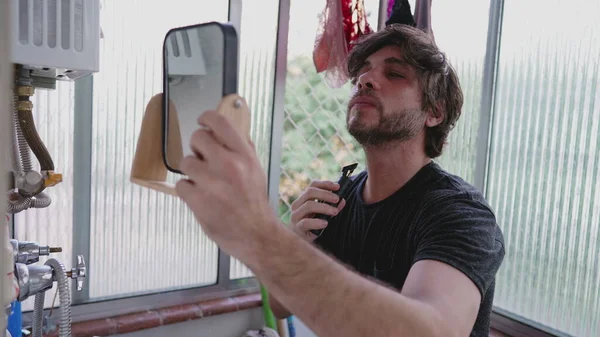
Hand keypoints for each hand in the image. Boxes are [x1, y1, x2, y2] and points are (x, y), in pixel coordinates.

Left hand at [175, 110, 276, 258]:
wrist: (256, 234)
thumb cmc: (254, 202)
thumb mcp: (257, 170)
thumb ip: (244, 149)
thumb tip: (232, 129)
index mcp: (244, 155)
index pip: (220, 122)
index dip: (207, 117)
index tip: (202, 121)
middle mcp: (229, 165)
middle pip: (197, 138)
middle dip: (197, 148)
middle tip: (204, 159)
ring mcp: (212, 183)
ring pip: (186, 162)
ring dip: (193, 172)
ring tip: (205, 183)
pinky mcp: (198, 200)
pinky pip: (181, 184)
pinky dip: (188, 191)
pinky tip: (201, 197)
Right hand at [290, 181, 345, 240]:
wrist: (304, 245)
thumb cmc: (315, 228)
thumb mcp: (324, 215)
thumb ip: (333, 207)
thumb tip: (342, 200)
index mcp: (303, 200)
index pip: (312, 185)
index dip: (325, 184)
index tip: (338, 187)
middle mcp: (297, 206)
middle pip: (310, 192)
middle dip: (326, 194)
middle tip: (337, 199)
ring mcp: (295, 216)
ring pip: (308, 205)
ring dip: (324, 207)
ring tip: (335, 212)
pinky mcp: (296, 228)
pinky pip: (305, 222)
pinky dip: (316, 222)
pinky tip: (325, 223)